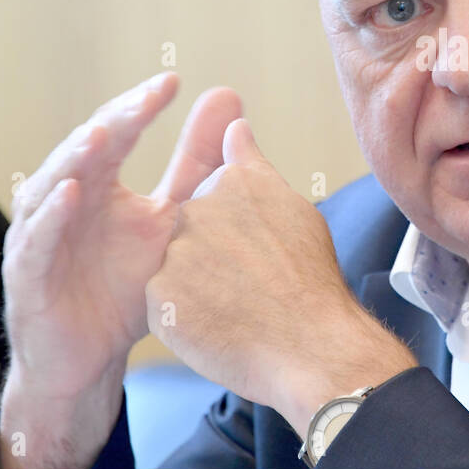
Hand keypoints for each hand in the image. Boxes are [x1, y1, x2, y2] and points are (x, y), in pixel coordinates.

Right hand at [0, 73, 241, 467]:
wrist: (90, 360)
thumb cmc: (123, 288)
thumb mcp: (168, 222)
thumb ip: (194, 168)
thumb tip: (227, 102)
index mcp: (97, 185)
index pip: (116, 134)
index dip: (139, 107)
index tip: (171, 81)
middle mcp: (62, 200)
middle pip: (85, 151)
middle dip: (114, 122)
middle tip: (145, 99)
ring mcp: (39, 235)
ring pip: (53, 185)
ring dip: (75, 158)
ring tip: (102, 133)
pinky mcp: (27, 275)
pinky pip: (37, 240)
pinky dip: (52, 216)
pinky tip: (72, 193)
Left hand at [146, 118, 415, 436]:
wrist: (311, 344)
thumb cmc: (310, 279)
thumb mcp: (292, 206)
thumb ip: (252, 164)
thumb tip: (234, 124)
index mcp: (231, 182)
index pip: (216, 199)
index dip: (242, 234)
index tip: (265, 255)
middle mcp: (196, 210)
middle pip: (192, 232)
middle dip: (215, 258)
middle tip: (255, 283)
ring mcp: (175, 254)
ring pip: (178, 269)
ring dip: (201, 288)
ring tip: (242, 307)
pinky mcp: (157, 298)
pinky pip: (166, 306)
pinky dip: (189, 318)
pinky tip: (222, 326)